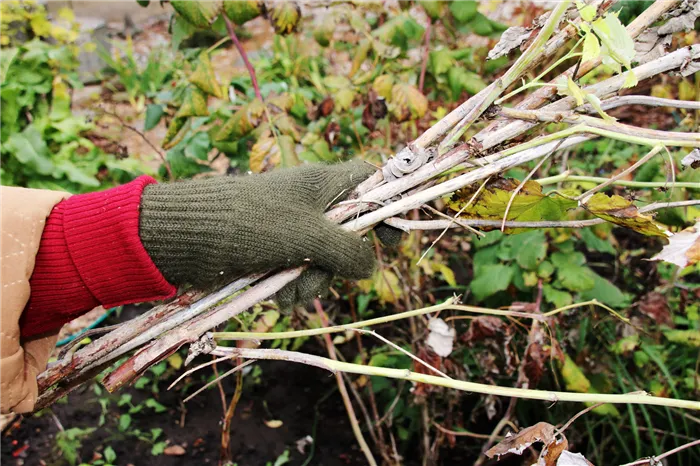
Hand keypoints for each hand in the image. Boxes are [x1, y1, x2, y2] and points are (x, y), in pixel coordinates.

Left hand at [139, 161, 377, 305]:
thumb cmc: (253, 225)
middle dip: (338, 264)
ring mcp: (291, 229)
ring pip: (323, 261)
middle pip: (349, 234)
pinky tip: (275, 295)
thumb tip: (370, 268)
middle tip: (320, 273)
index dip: (387, 206)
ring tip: (287, 290)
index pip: (369, 181)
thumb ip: (349, 251)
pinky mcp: (273, 252)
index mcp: (323, 183)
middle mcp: (310, 204)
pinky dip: (291, 287)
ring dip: (311, 283)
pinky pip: (298, 274)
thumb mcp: (310, 237)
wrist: (188, 239)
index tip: (392, 239)